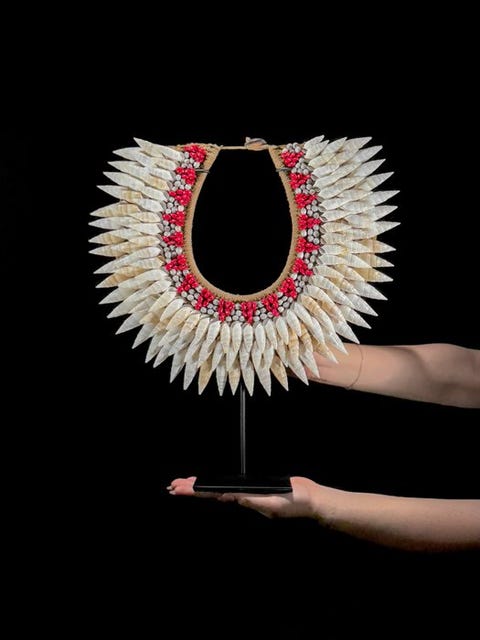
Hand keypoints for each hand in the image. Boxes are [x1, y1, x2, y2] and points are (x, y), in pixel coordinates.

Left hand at [167, 476, 321, 519]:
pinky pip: (232, 487)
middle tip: (172, 486)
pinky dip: (218, 486)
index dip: (196, 492)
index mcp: (245, 502)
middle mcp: (243, 499)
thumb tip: (234, 497)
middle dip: (191, 490)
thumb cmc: (295, 503)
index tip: (180, 489)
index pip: (214, 496)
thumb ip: (253, 501)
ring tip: (183, 485)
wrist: (310, 499)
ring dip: (201, 488)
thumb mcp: (273, 503)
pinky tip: (211, 487)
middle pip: (212, 494)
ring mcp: (249, 495)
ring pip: (219, 491)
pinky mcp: (256, 489)